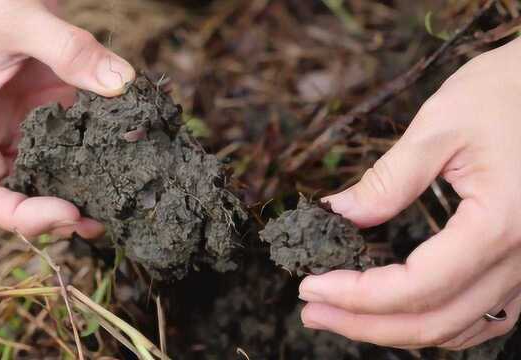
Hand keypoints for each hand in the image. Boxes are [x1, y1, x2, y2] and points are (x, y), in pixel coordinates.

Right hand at [0, 0, 134, 237]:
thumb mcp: (16, 18)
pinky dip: (102, 152)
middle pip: (24, 196)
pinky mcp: (55, 110)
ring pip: (55, 176)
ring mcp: (30, 124)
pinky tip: (130, 152)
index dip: (23, 216)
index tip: (68, 211)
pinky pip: (78, 141)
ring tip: (122, 198)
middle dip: (61, 215)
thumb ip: (67, 49)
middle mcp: (0, 134)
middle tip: (104, 219)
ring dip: (86, 192)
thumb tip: (120, 83)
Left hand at [299, 37, 520, 349]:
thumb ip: (388, 179)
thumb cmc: (509, 90)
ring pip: (459, 327)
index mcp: (501, 224)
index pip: (416, 286)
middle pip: (434, 320)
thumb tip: (336, 214)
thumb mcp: (442, 125)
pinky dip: (438, 322)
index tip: (310, 285)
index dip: (356, 295)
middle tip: (312, 311)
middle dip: (364, 323)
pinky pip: (485, 315)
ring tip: (343, 315)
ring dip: (396, 329)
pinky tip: (400, 311)